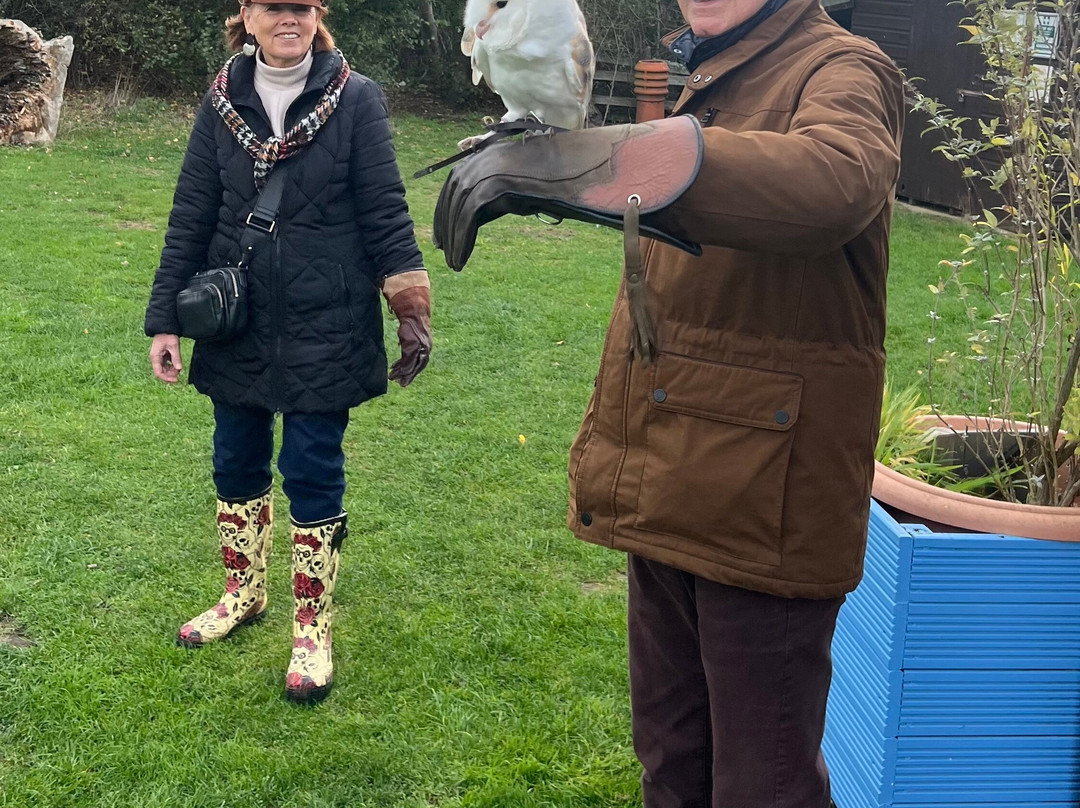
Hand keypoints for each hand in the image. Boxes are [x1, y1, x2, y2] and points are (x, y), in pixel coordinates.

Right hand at [150, 333, 182, 383]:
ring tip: (179, 368)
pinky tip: (178, 365)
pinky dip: (172, 366)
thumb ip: (176, 358)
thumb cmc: (168, 335)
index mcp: (155, 357)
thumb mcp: (174, 346)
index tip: (176, 379)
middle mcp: (156, 359)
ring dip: (172, 371)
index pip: (159, 373)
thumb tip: (179, 369)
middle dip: (170, 375)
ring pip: (165, 369)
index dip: (167, 378)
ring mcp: (159, 358)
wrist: (166, 328)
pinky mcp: (163, 356)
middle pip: (162, 372)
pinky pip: (167, 365)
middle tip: (179, 374)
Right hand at [386, 285, 430, 386]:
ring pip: (410, 364)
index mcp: (426, 349)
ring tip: (393, 378)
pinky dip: (399, 365)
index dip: (413, 373)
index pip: (420, 365)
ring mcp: (419, 348)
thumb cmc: (413, 325)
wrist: (414, 315)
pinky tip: (393, 368)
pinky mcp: (412, 345)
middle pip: (416, 367)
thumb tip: (402, 346)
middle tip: (402, 385)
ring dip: (401, 372)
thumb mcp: (413, 337)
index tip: (406, 379)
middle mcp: (425, 350)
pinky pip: (406, 359)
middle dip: (408, 377)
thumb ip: (410, 345)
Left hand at [432, 116, 703, 270]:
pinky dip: (461, 240)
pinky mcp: (496, 184)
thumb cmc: (573, 178)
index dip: (450, 204)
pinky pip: (469, 216)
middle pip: (453, 190)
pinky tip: (460, 260)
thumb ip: (518, 190)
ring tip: (453, 262)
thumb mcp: (539, 183)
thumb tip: (508, 204)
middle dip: (445, 220)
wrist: (592, 170)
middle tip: (442, 248)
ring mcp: (491, 169)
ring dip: (452, 236)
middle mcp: (490, 157)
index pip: (461, 177)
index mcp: (498, 153)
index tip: (446, 228)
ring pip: (458, 206)